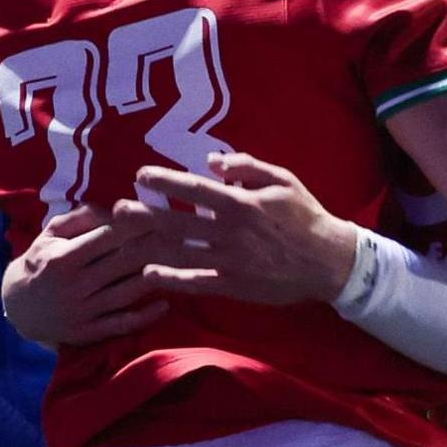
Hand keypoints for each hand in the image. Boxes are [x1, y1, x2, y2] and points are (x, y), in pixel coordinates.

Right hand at [2, 205, 168, 346]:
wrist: (17, 307)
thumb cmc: (41, 262)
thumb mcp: (50, 234)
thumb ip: (80, 217)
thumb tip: (115, 208)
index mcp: (63, 257)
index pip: (108, 237)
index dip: (138, 225)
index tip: (164, 215)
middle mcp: (74, 285)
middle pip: (124, 263)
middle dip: (156, 248)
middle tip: (185, 237)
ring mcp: (82, 311)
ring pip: (128, 292)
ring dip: (158, 278)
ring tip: (182, 266)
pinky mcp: (88, 333)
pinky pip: (122, 324)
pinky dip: (146, 315)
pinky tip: (165, 303)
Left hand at [120, 153, 361, 305]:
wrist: (329, 262)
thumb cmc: (305, 216)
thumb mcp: (283, 180)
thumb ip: (247, 167)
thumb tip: (211, 161)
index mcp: (241, 203)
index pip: (194, 190)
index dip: (165, 181)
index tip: (141, 175)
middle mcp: (229, 232)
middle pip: (176, 223)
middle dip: (143, 216)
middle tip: (117, 210)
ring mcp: (229, 261)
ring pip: (180, 254)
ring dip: (148, 247)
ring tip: (124, 240)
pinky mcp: (233, 285)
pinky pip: (196, 282)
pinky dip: (172, 279)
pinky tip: (150, 274)